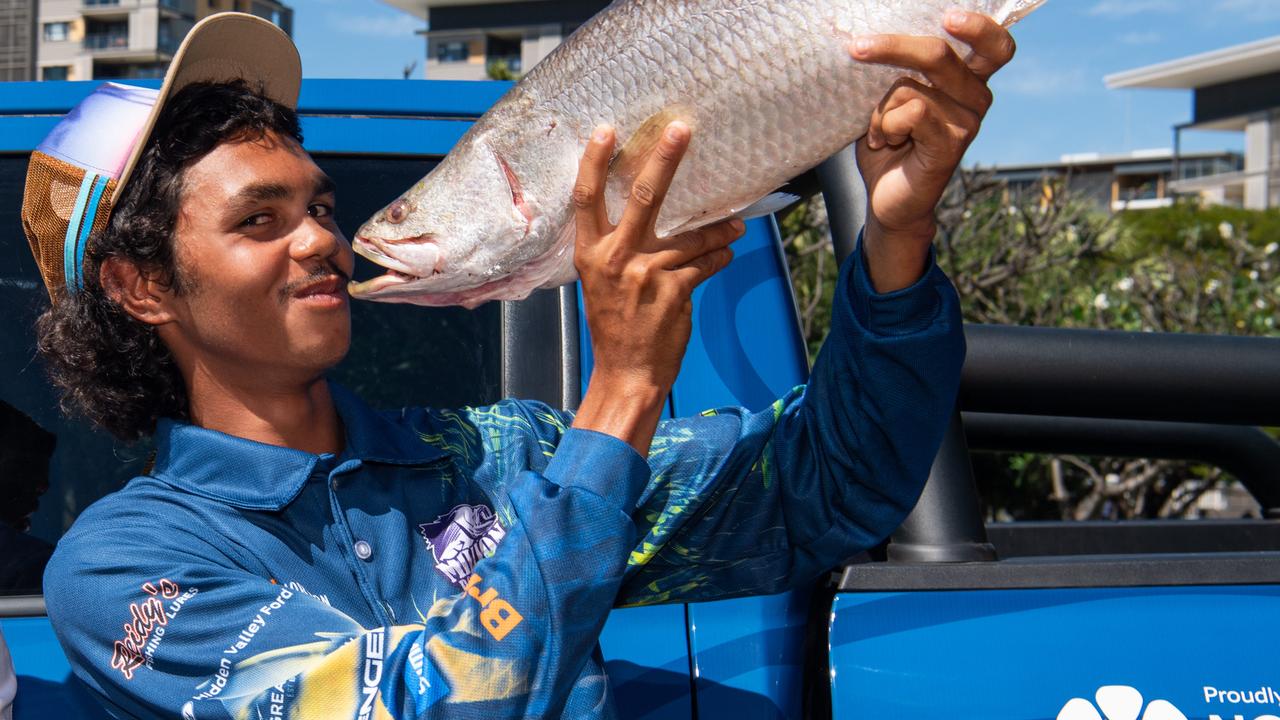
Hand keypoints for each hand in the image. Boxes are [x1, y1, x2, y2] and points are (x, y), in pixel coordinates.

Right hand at [570, 123, 740, 454]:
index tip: (607, 130)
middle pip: (644, 198)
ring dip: (719, 231)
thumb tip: (648, 219)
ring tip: (736, 227)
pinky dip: (720, 258)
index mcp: (590, 254)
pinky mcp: (675, 290)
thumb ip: (617, 250)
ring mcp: (646, 273)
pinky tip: (728, 255)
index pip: (587, 199)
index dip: (596, 162)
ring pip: (691, 236)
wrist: (627, 373)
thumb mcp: (602, 284)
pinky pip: (705, 263)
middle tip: (681, 129)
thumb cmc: (615, 327)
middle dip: (665, 159)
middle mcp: (615, 258)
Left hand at [850, 10, 1016, 291]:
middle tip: (857, 48)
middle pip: (940, 52)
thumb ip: (895, 72)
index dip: (979, 26)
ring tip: (880, 132)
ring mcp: (967, 121)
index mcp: (966, 80)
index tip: (948, 15)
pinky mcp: (952, 144)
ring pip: (911, 87)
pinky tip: (886, 144)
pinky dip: (887, 126)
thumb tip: (868, 40)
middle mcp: (975, 97)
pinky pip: (913, 113)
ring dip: (880, 109)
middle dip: (893, 47)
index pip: (994, 45)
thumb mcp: (888, 100)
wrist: (887, 200)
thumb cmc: (889, 144)